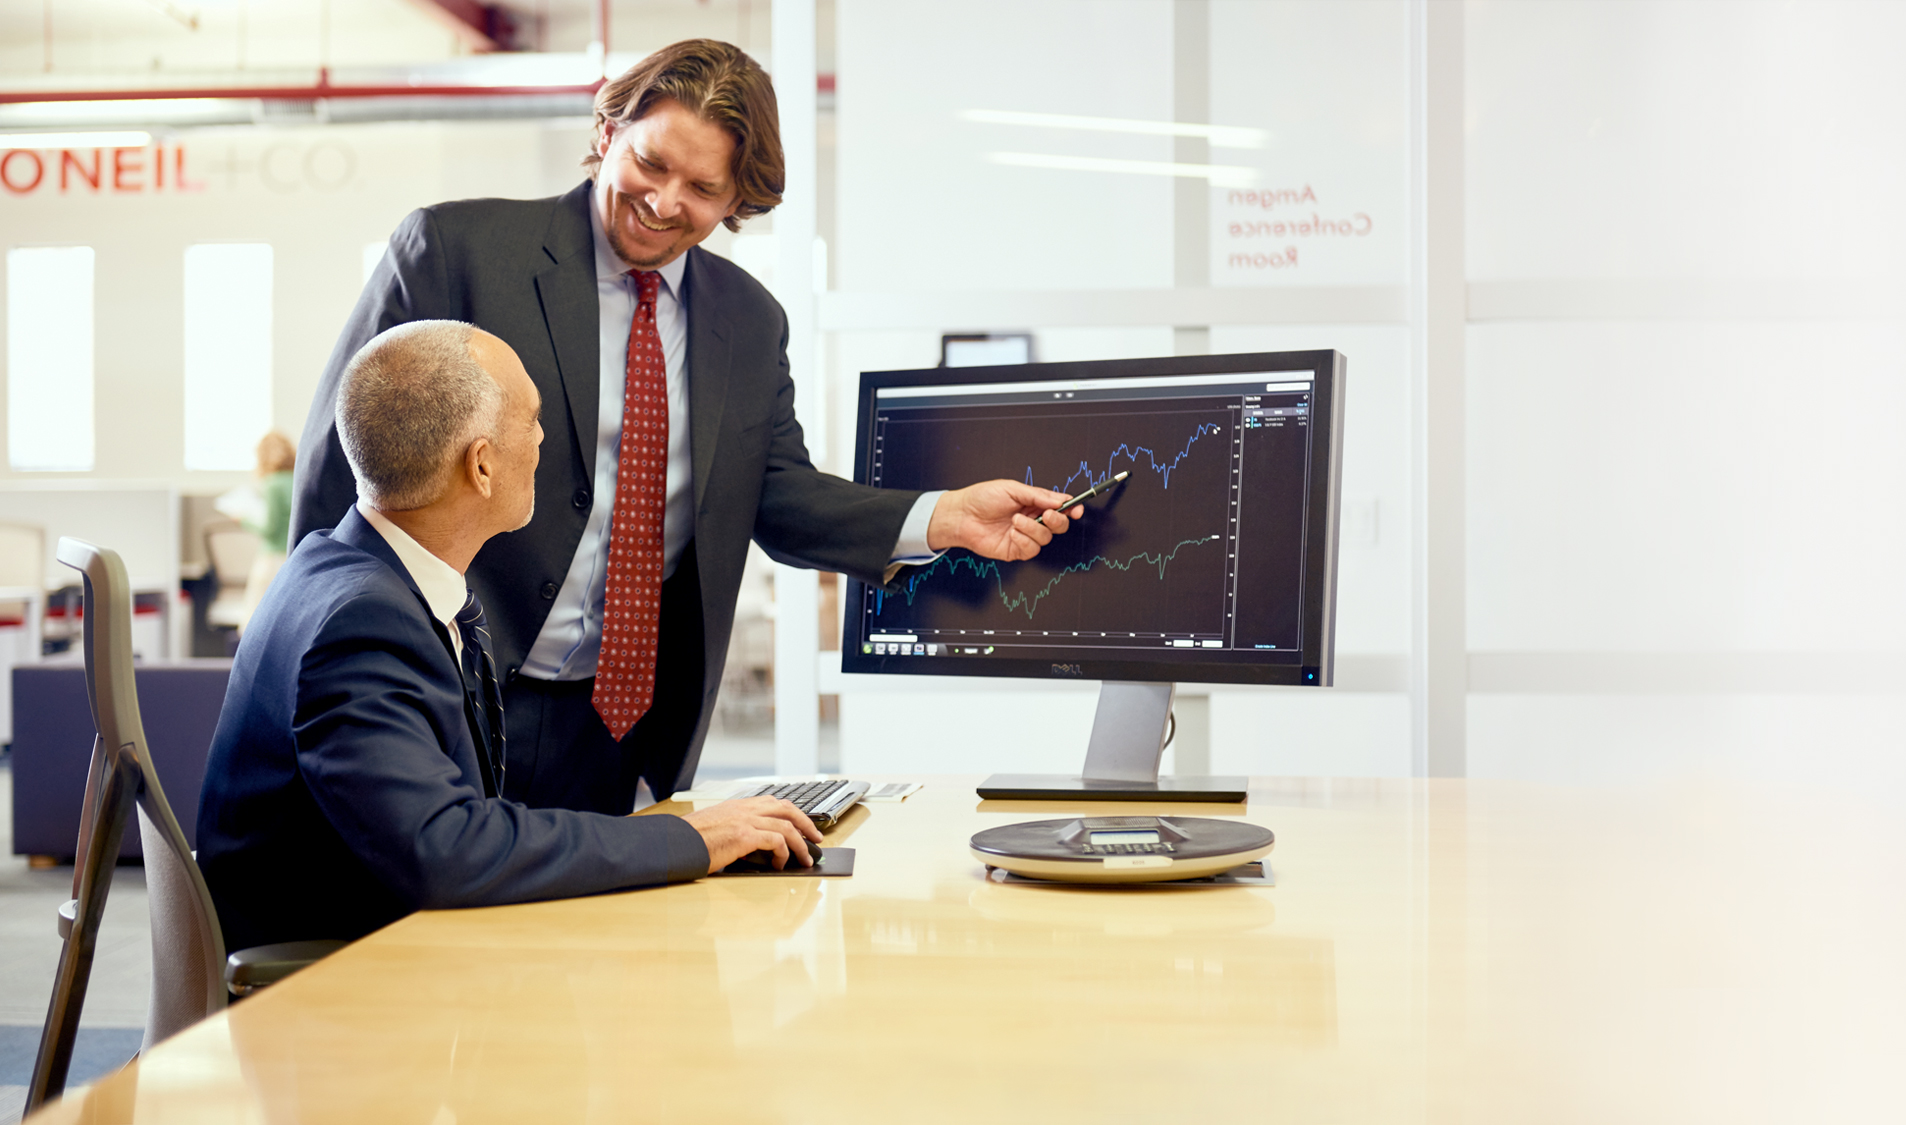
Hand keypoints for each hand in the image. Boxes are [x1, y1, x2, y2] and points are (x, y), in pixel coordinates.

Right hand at [681, 796, 821, 874]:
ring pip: (787, 827)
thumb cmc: (689, 839)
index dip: (793, 813)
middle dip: (807, 824)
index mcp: (738, 804)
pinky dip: (784, 853)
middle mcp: (744, 808)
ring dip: (801, 844)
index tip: (803, 824)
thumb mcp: (715, 826)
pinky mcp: (744, 835)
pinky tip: (780, 864)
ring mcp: (745, 820)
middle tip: (816, 839)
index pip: (774, 802)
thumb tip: (754, 843)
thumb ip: (735, 828)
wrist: (674, 842)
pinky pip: (776, 841)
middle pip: (787, 809)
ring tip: (806, 858)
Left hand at [925, 479, 1074, 561]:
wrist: (961, 515)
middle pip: (1059, 526)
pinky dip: (1024, 540)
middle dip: (1057, 521)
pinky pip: (1031, 550)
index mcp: (1034, 503)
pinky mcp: (1016, 550)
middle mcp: (1032, 520)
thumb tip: (1060, 500)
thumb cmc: (982, 498)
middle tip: (1045, 515)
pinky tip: (1012, 533)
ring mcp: (1025, 536)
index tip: (1076, 509)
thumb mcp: (1012, 489)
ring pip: (1046, 539)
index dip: (1071, 508)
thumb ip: (1038, 495)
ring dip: (1033, 529)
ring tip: (1015, 520)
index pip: (1060, 507)